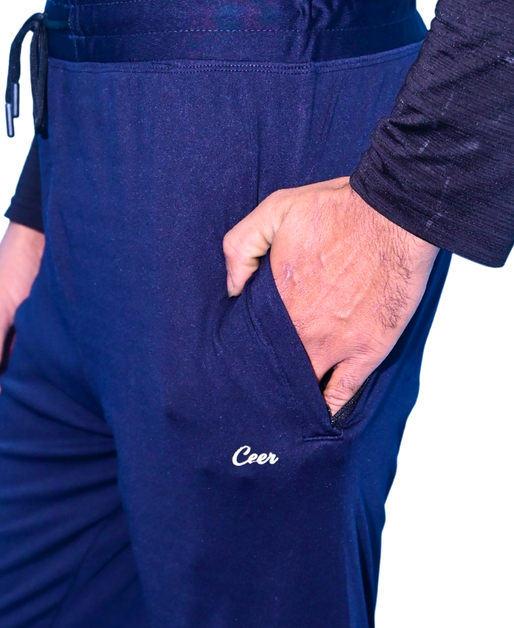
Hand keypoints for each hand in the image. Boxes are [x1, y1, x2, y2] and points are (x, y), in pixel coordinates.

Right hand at [0, 222, 44, 442]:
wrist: (47, 239)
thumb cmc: (16, 267)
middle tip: (4, 448)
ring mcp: (15, 336)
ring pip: (12, 379)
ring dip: (17, 403)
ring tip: (28, 433)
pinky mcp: (39, 334)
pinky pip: (33, 367)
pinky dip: (36, 385)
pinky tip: (47, 403)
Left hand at [223, 178, 438, 415]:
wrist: (395, 214)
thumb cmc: (339, 210)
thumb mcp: (274, 211)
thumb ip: (240, 247)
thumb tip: (232, 288)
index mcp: (277, 302)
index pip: (249, 341)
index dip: (242, 352)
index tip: (236, 359)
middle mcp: (302, 331)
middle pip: (273, 370)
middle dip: (263, 380)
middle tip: (254, 388)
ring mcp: (336, 346)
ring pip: (304, 386)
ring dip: (291, 397)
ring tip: (279, 408)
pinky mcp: (368, 351)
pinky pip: (343, 394)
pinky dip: (328, 409)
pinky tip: (317, 417)